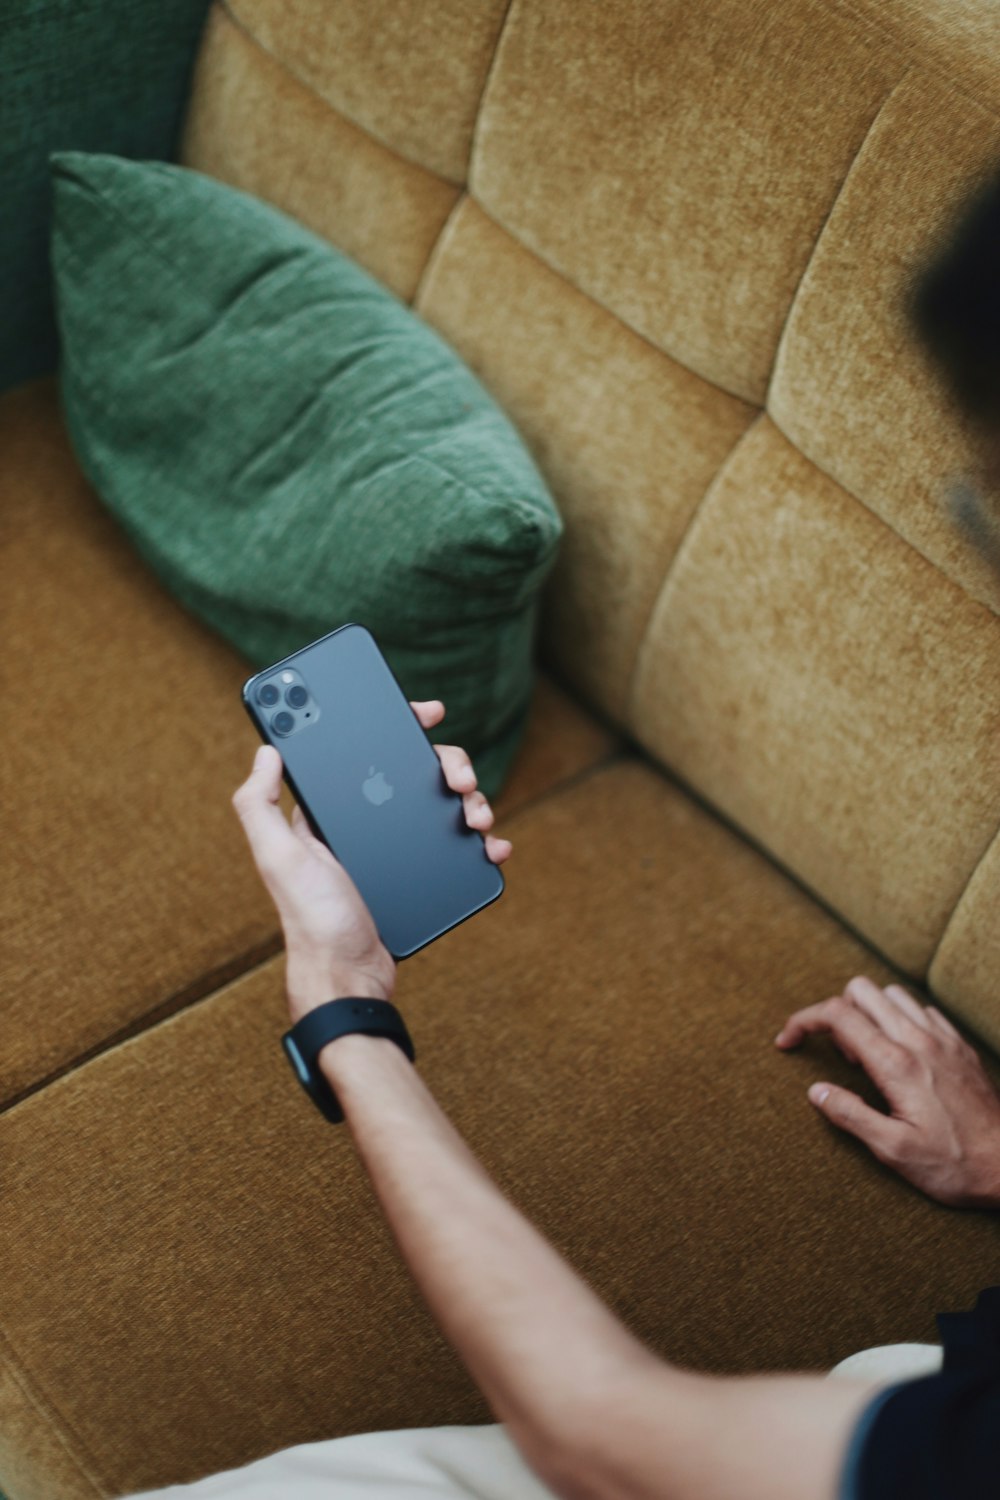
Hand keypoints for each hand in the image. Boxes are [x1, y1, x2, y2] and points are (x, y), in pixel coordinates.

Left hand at [232, 700, 511, 1021]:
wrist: (350, 976)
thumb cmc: (311, 920)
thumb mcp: (277, 858)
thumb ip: (259, 805)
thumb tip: (267, 750)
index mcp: (330, 812)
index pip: (364, 752)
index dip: (396, 725)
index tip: (428, 712)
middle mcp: (363, 825)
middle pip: (415, 773)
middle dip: (447, 764)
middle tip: (460, 778)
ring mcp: (396, 849)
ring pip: (442, 804)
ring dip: (470, 800)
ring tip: (477, 815)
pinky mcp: (421, 874)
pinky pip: (457, 846)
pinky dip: (481, 839)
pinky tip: (491, 843)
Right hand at [775, 975, 999, 1207]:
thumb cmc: (955, 1165)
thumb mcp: (894, 1151)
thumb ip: (850, 1116)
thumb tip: (816, 1090)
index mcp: (896, 1064)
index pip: (837, 1016)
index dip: (803, 1021)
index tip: (787, 1042)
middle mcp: (919, 1040)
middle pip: (862, 990)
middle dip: (836, 1012)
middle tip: (840, 1057)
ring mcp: (943, 1038)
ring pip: (893, 994)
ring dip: (870, 1013)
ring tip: (870, 1056)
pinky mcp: (960, 1044)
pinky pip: (922, 1010)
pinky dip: (901, 1020)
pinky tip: (903, 1054)